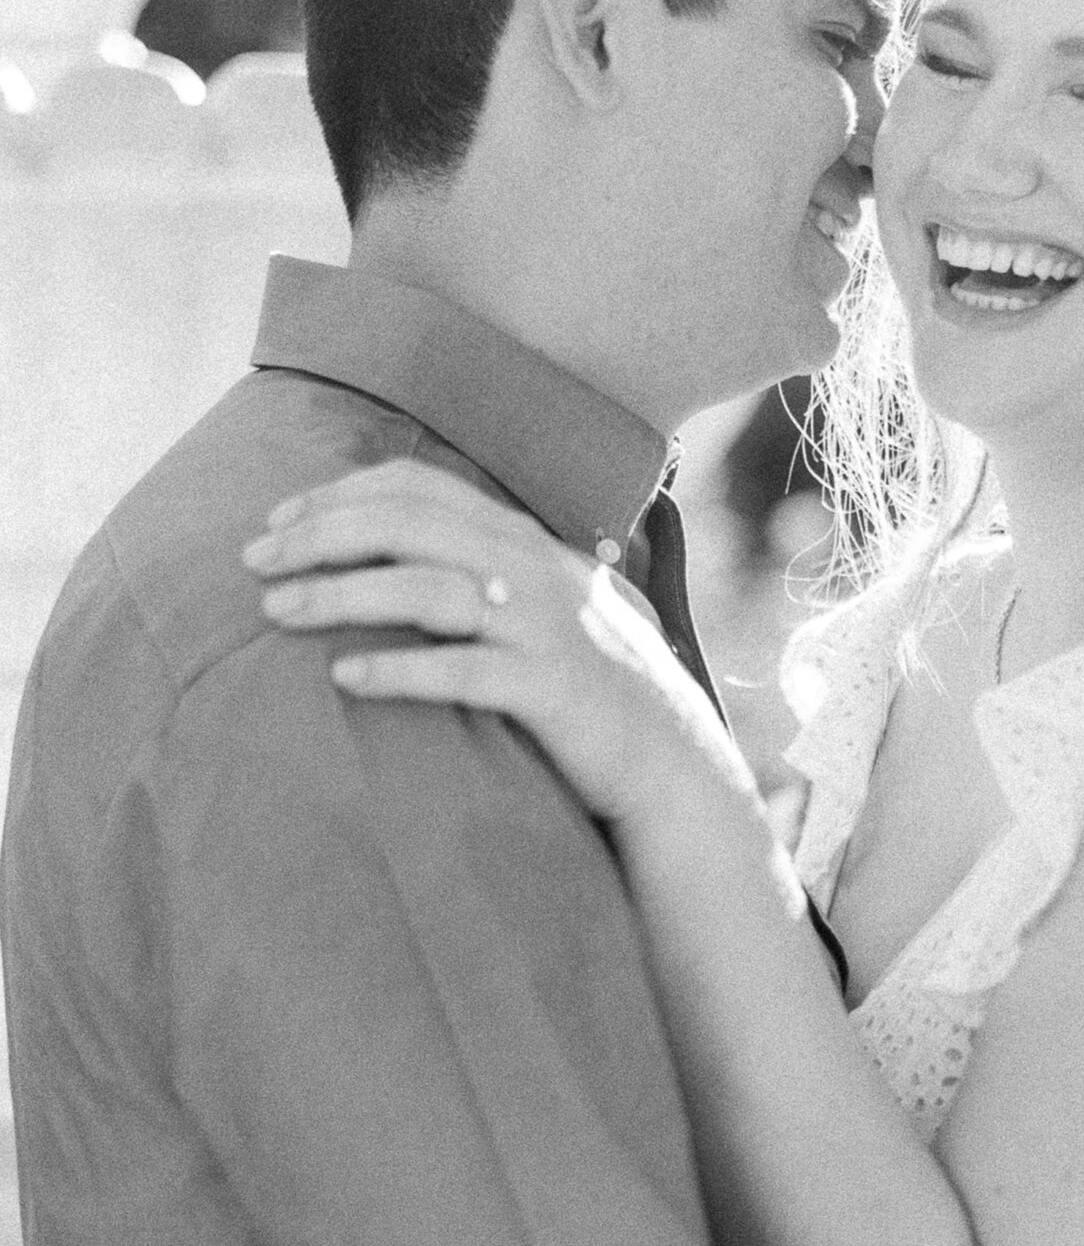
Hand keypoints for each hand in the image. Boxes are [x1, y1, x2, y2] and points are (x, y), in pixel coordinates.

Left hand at [243, 459, 753, 829]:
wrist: (669, 758)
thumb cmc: (588, 685)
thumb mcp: (541, 608)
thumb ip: (482, 572)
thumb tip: (392, 554)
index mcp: (523, 541)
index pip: (418, 487)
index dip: (340, 494)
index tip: (278, 522)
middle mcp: (533, 570)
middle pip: (409, 527)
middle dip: (320, 536)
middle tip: (252, 563)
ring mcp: (544, 627)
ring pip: (425, 590)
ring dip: (341, 596)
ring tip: (276, 612)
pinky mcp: (550, 689)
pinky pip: (461, 672)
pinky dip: (398, 671)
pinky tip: (345, 679)